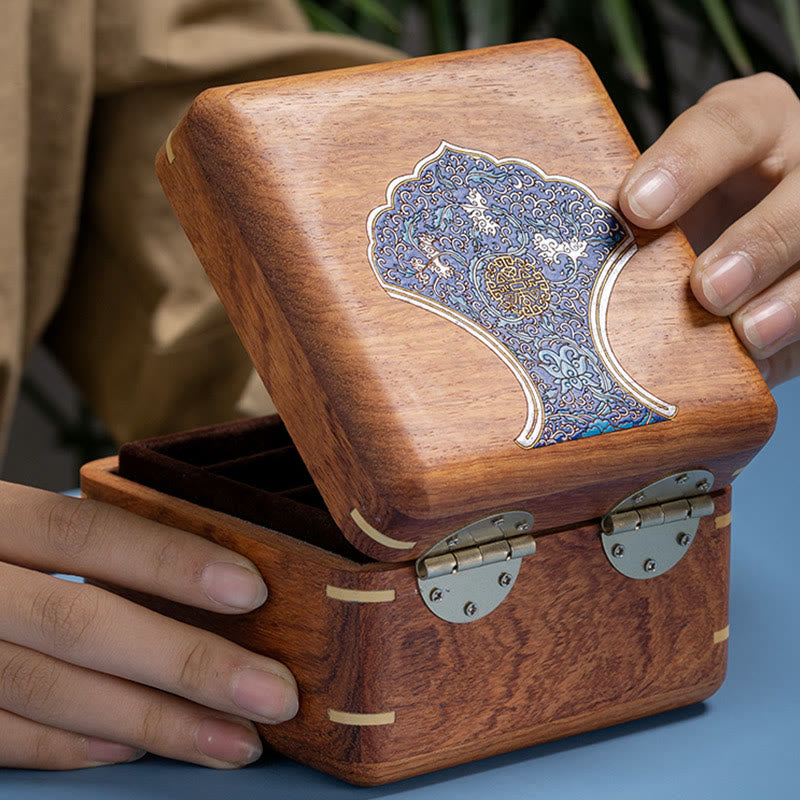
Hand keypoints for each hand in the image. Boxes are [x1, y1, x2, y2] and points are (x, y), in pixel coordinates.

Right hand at [0, 481, 297, 768]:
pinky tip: (135, 752)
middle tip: (274, 694)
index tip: (253, 590)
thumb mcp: (8, 516)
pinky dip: (69, 747)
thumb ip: (83, 534)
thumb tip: (209, 568)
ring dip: (150, 722)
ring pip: (45, 691)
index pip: (85, 532)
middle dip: (187, 663)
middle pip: (78, 623)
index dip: (168, 562)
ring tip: (233, 741)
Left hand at [619, 72, 799, 386]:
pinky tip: (756, 354)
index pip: (729, 123)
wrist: (731, 255)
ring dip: (790, 297)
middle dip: (758, 241)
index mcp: (751, 125)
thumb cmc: (680, 220)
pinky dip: (793, 334)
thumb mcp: (660, 202)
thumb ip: (636, 213)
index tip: (636, 208)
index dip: (687, 162)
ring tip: (745, 332)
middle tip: (705, 288)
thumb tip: (563, 259)